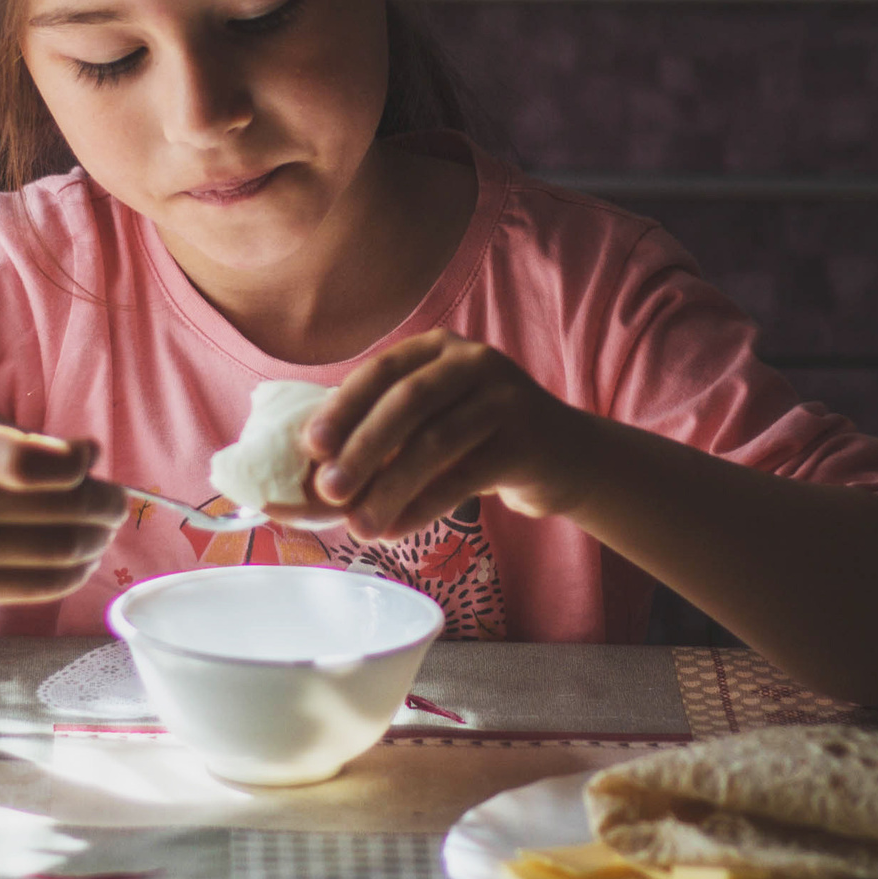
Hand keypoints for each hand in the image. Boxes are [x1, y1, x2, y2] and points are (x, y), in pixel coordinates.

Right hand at [0, 411, 127, 611]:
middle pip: (64, 510)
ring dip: (98, 539)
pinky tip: (81, 558)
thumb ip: (27, 440)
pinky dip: (75, 571)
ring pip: (62, 551)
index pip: (35, 462)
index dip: (78, 464)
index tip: (87, 460)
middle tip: (116, 499)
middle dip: (107, 503)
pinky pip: (41, 586)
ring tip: (102, 529)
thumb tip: (92, 458)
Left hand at [302, 331, 594, 540]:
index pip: (381, 371)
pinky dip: (424, 506)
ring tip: (359, 527)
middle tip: (328, 492)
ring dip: (389, 488)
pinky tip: (396, 530)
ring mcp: (505, 398)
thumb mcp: (434, 419)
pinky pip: (465, 477)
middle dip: (362, 449)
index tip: (311, 447)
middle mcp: (473, 361)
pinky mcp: (527, 441)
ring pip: (435, 443)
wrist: (566, 459)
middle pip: (407, 403)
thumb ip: (385, 433)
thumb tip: (315, 475)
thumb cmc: (477, 441)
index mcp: (438, 348)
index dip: (343, 408)